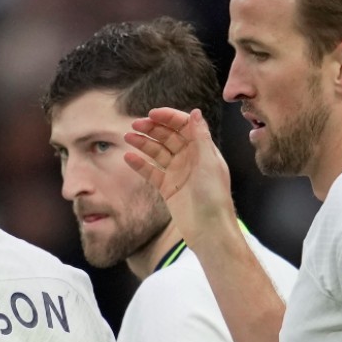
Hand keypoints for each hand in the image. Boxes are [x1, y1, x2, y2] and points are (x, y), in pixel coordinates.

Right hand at [123, 107, 235, 245]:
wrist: (209, 229)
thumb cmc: (214, 197)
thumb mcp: (208, 163)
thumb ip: (200, 137)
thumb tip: (196, 112)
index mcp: (202, 149)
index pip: (184, 126)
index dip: (168, 117)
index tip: (152, 114)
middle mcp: (189, 158)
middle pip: (168, 137)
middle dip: (152, 129)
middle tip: (135, 125)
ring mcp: (177, 173)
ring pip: (157, 152)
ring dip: (143, 143)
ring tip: (128, 137)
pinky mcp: (167, 188)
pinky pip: (151, 172)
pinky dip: (140, 164)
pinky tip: (128, 157)